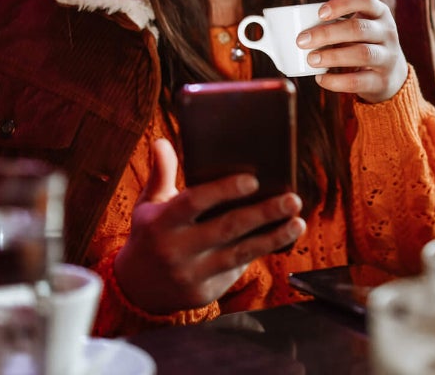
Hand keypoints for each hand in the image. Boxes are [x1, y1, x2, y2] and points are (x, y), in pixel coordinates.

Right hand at [113, 139, 306, 313]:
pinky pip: (238, 270)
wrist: (137, 287)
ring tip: (297, 222)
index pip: (194, 202)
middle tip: (292, 199)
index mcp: (161, 223)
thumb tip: (161, 141)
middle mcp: (175, 249)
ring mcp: (191, 274)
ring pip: (239, 253)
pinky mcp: (205, 293)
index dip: (223, 190)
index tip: (253, 180)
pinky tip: (281, 239)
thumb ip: (160, 173)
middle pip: (226, 228)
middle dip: (263, 213)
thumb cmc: (149, 235)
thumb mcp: (148, 204)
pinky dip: (261, 253)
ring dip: (273, 237)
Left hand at [296, 0, 407, 102]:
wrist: (392, 75)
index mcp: (379, 13)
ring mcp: (388, 57)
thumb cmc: (363, 44)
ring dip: (332, 56)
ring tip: (310, 59)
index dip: (342, 3)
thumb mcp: (359, 28)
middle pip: (358, 28)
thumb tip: (290, 32)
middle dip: (327, 34)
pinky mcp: (382, 81)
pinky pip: (358, 81)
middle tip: (301, 41)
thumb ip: (335, 24)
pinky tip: (320, 78)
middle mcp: (388, 32)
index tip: (320, 13)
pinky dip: (336, 81)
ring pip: (361, 54)